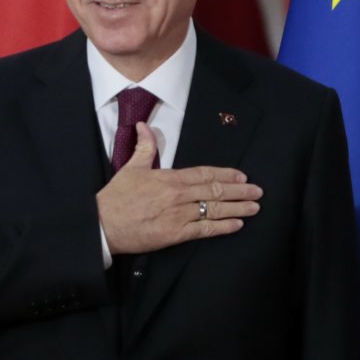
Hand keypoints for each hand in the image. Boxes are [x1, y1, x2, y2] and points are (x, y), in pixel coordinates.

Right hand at [97, 122, 261, 253]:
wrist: (101, 225)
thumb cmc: (116, 198)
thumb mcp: (130, 167)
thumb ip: (144, 147)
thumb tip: (145, 125)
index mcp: (169, 178)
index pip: (204, 174)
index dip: (225, 174)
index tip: (242, 176)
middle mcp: (177, 195)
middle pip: (214, 190)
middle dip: (239, 191)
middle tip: (258, 191)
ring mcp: (177, 215)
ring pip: (213, 209)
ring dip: (237, 208)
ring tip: (254, 207)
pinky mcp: (174, 234)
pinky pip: (203, 230)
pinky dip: (222, 227)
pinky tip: (237, 225)